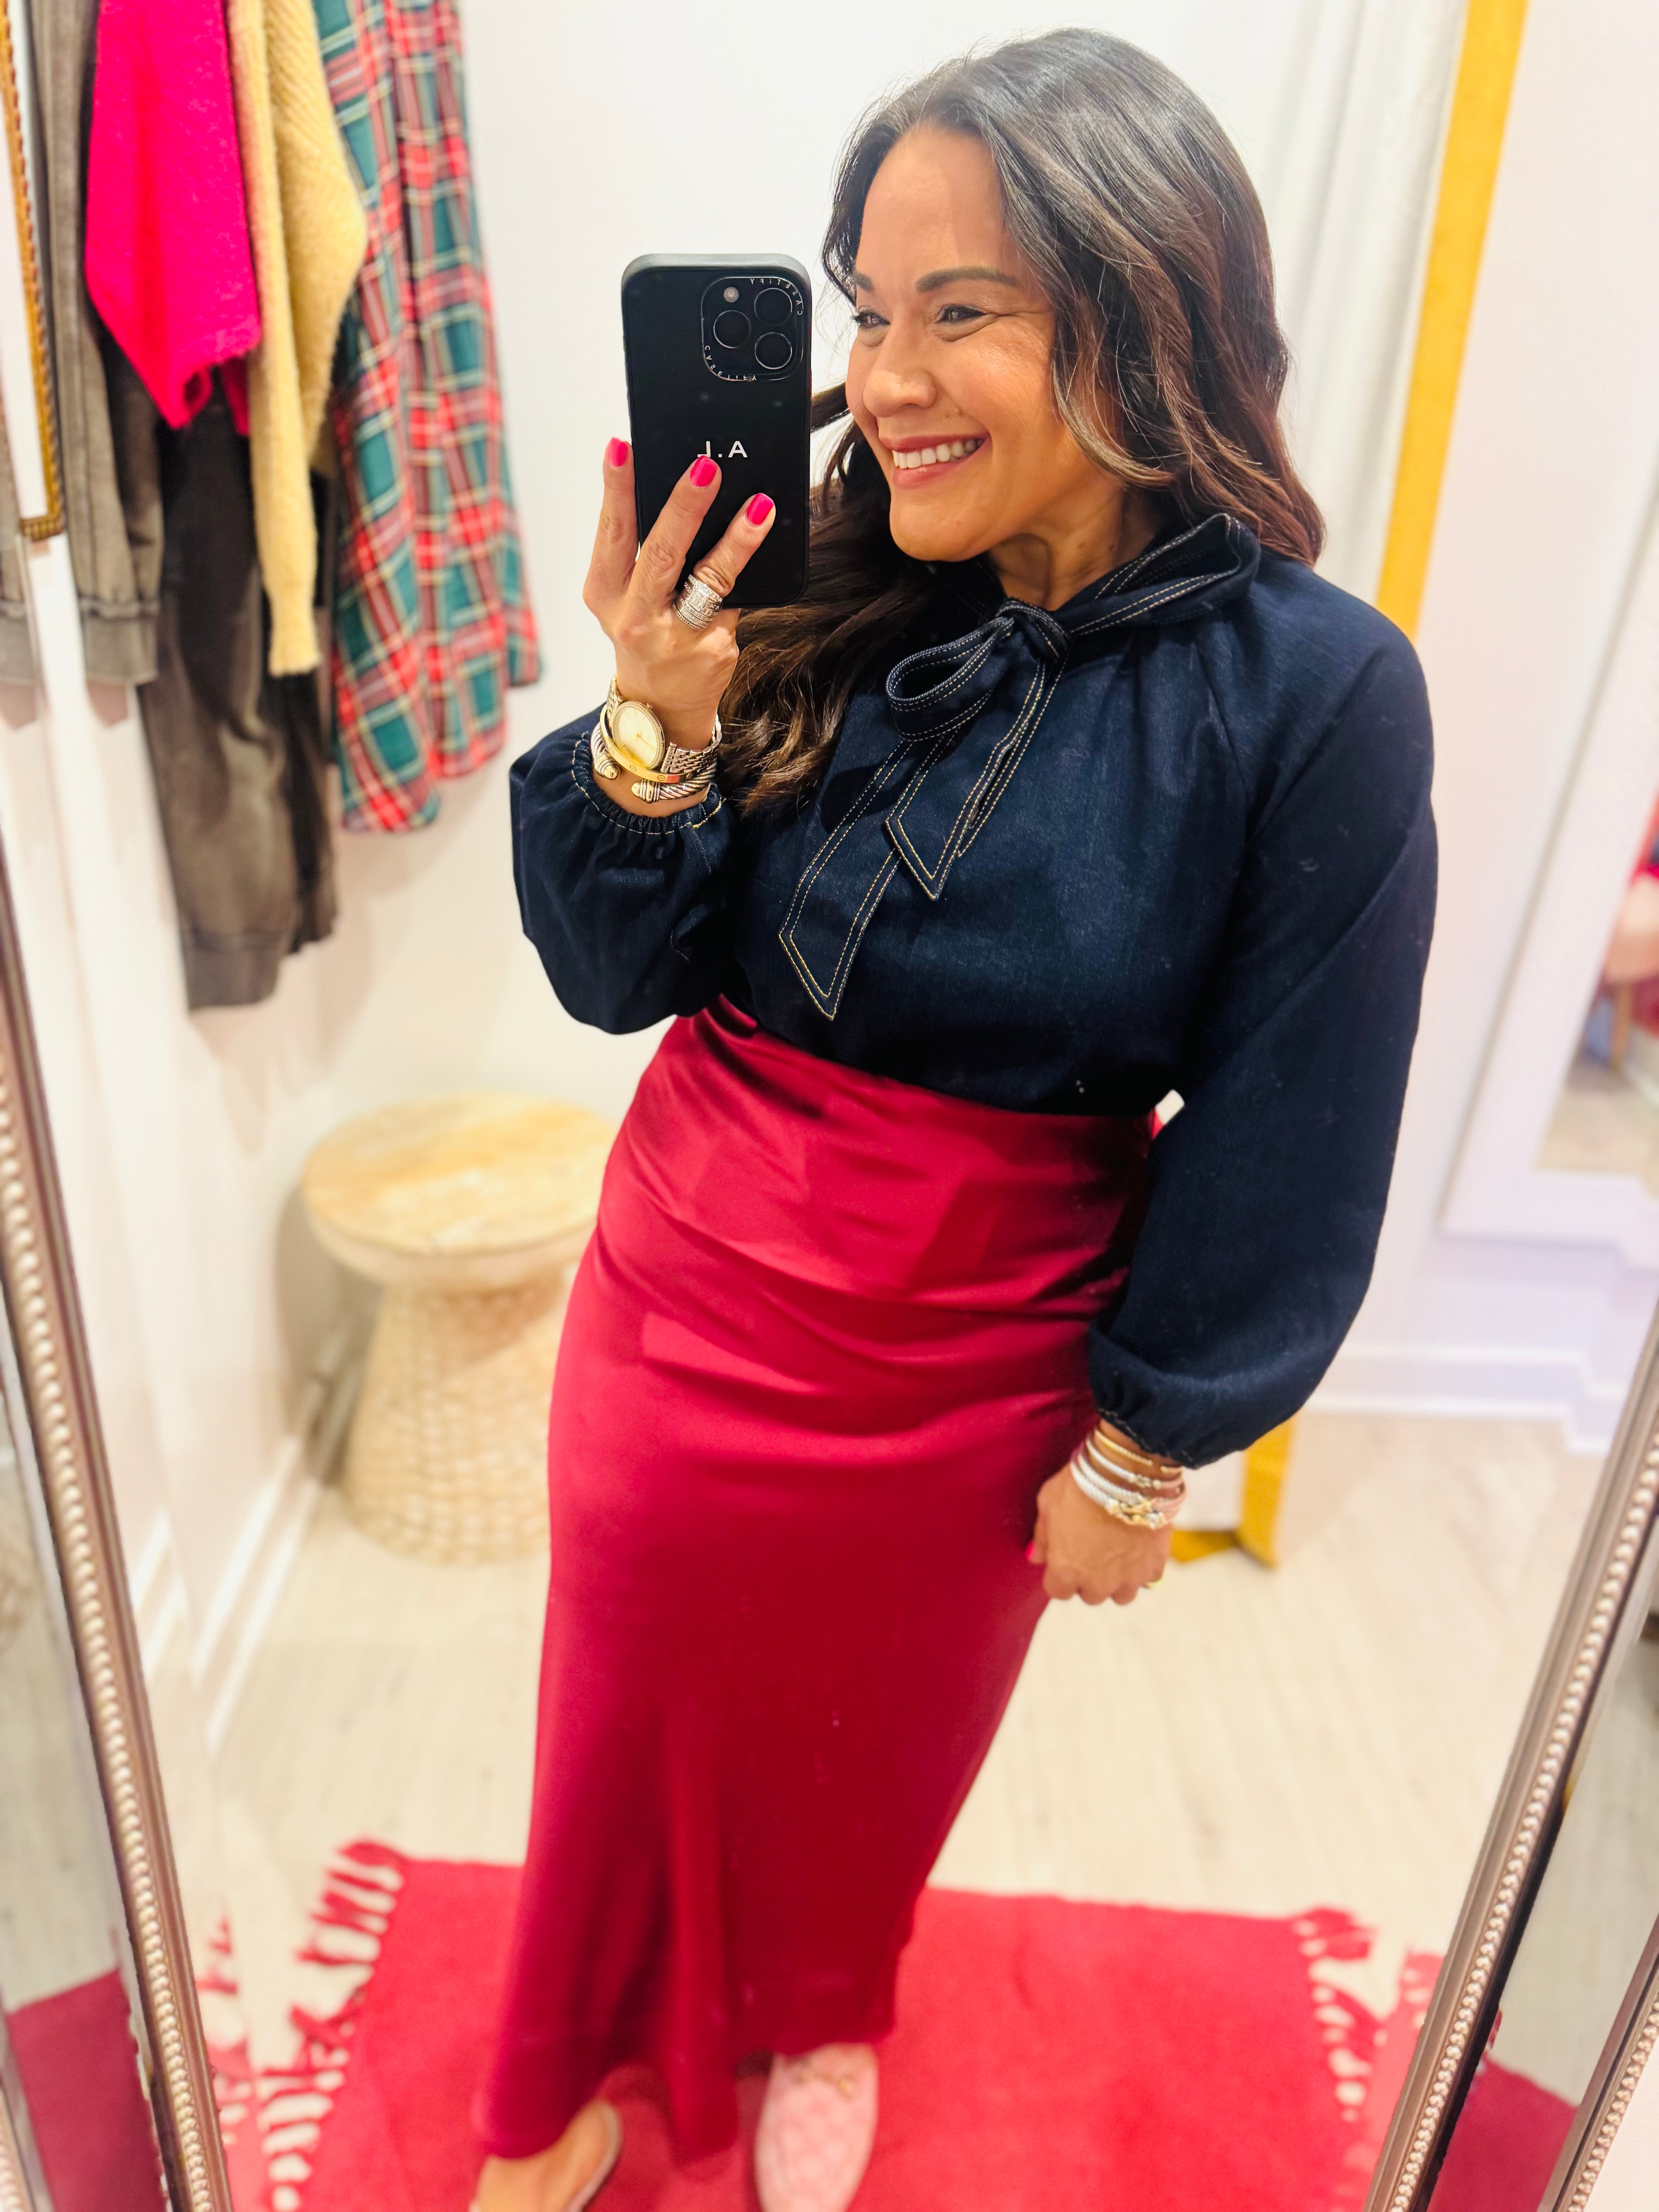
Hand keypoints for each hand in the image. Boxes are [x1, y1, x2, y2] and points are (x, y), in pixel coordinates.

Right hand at [582, 439, 774, 814]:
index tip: (623, 447)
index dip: (617, 489)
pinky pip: (735, 600)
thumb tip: (684, 486)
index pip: (611, 533)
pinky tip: (764, 533)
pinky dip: (750, 566)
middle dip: (683, 507)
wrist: (658, 704)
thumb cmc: (644, 628)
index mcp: (603, 592)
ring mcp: (674, 638)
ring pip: (707, 580)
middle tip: (705, 467)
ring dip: (735, 541)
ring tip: (759, 507)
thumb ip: (642, 549)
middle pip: (659, 554)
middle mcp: (633, 618)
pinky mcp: (712, 652)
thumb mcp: (626, 593)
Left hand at [1030, 1460, 1171, 1605]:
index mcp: (1066, 1571)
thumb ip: (1042, 1537)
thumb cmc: (1080, 1485)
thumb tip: (1036, 1557)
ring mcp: (1129, 1578)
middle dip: (1089, 1577)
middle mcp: (1098, 1583)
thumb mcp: (1048, 1503)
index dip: (1060, 1573)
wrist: (1127, 1474)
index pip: (1058, 1590)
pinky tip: (1138, 1544)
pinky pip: (1148, 1578)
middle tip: (1092, 1549)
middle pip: (1090, 1595)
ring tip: (1117, 1552)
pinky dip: (1143, 1567)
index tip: (1065, 1557)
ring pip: (1121, 1595)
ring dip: (1117, 1579)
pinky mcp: (1154, 1566)